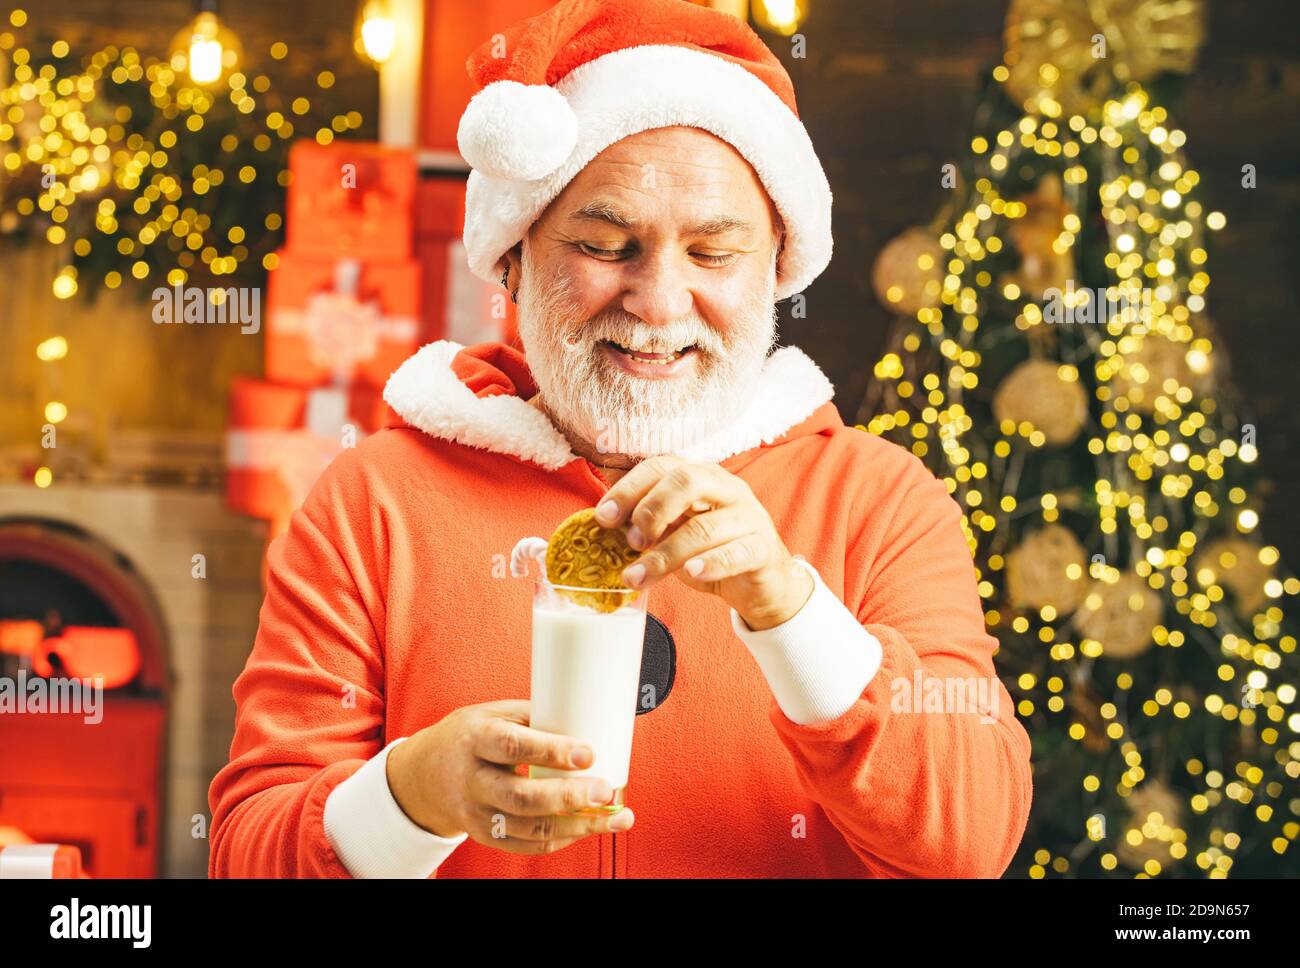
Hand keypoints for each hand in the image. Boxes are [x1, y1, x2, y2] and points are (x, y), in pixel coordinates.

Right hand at [386, 699, 633, 853]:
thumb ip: (535, 719)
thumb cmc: (470, 737)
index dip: (552, 752)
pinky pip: (528, 845)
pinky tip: (589, 828)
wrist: (424, 775)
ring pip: (530, 828)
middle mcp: (473, 780)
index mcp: (476, 739)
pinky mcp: (485, 836)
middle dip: (569, 797)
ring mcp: (477, 814)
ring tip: (614, 817)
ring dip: (578, 826)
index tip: (588, 753)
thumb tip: (587, 719)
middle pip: (521, 797)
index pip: (513, 747)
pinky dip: (563, 838)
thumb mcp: (493, 713)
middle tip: (605, 790)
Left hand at [595, 455, 813, 630]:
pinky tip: (692, 573)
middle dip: (651, 510)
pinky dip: (711, 563)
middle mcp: (727, 488)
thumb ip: (645, 519)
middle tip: (631, 541)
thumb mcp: (674, 531)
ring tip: (637, 577)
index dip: (628, 489)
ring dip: (665, 555)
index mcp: (701, 476)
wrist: (760, 585)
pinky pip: (737, 552)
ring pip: (704, 527)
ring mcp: (749, 517)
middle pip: (687, 481)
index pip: (662, 467)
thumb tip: (602, 513)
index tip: (603, 518)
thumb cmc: (710, 552)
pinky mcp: (763, 549)